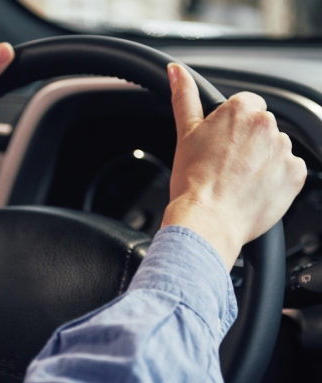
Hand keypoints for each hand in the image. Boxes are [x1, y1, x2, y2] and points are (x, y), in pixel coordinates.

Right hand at [161, 63, 306, 269]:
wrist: (207, 221)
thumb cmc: (193, 182)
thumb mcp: (185, 134)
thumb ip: (184, 97)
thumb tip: (176, 71)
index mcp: (241, 110)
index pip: (245, 106)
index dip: (230, 128)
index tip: (220, 147)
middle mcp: (267, 124)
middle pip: (261, 128)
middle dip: (248, 144)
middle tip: (226, 167)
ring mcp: (284, 150)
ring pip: (275, 149)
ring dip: (262, 162)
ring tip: (238, 182)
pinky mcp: (296, 174)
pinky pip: (289, 172)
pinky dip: (275, 180)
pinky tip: (253, 191)